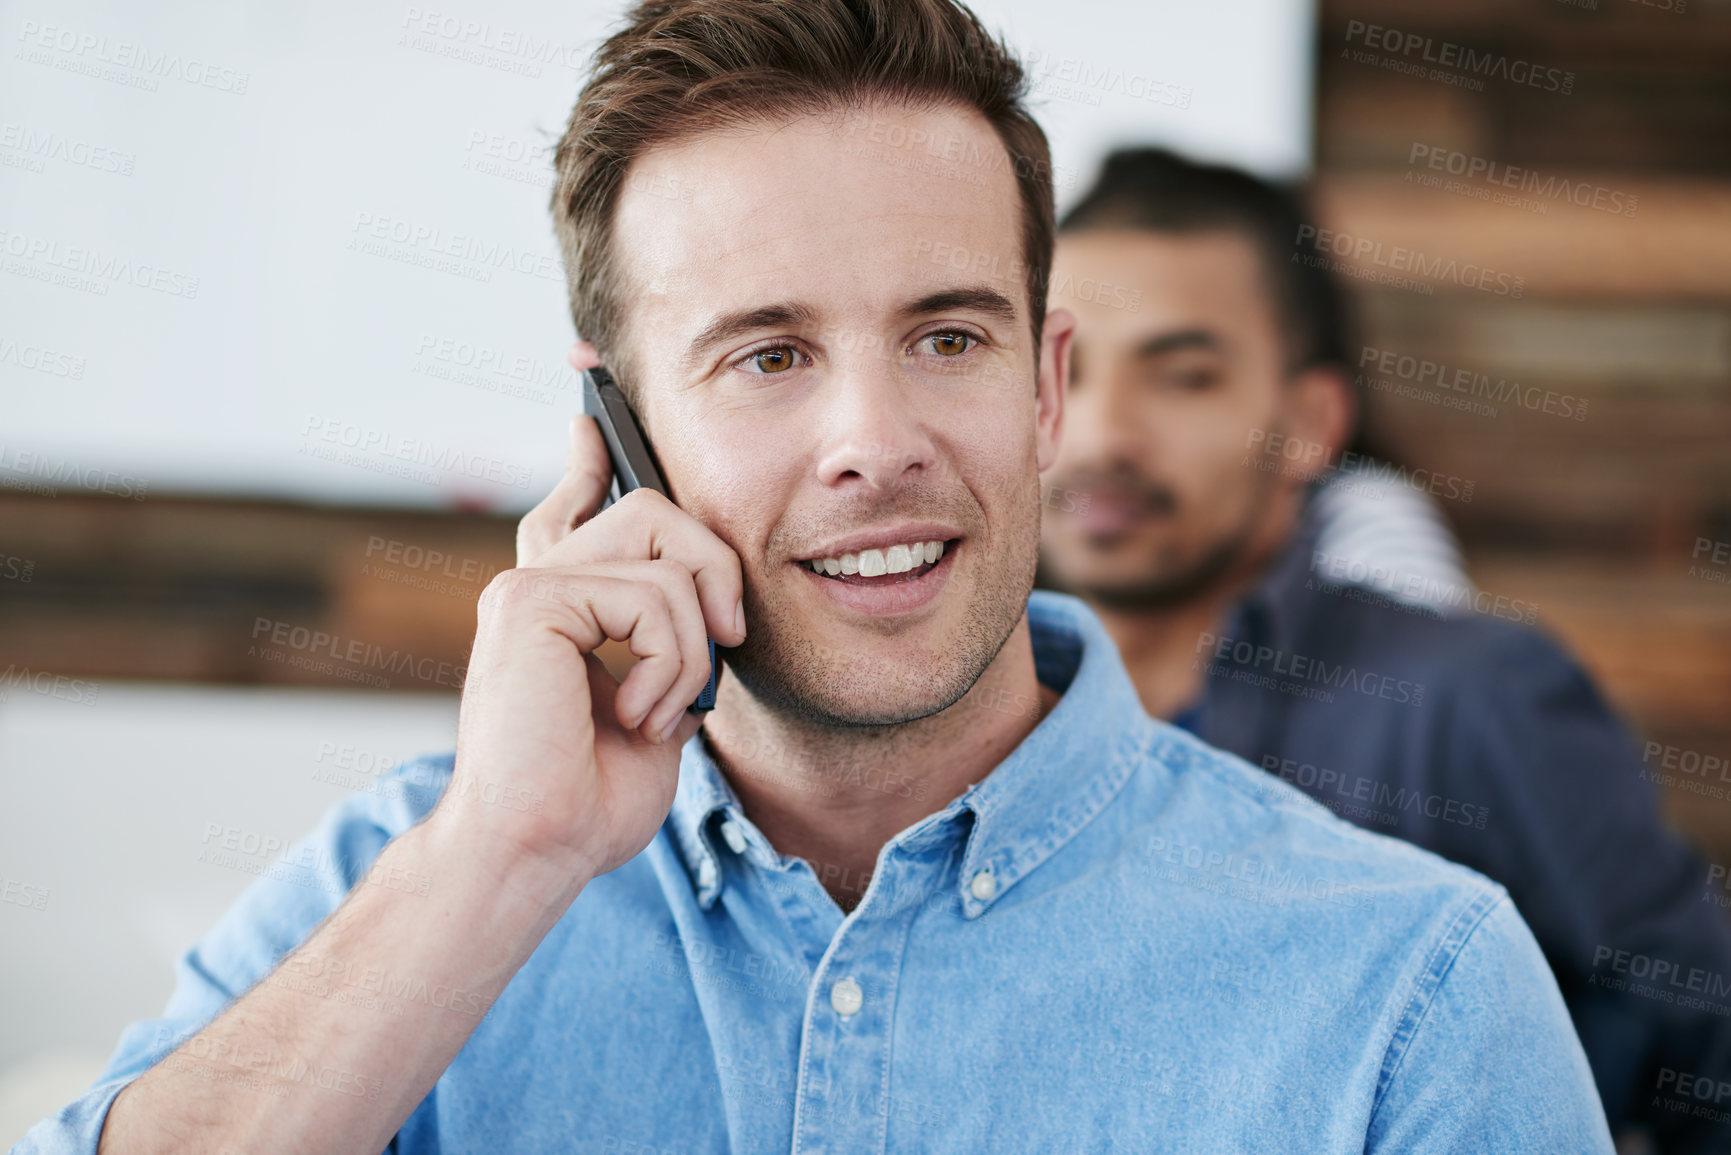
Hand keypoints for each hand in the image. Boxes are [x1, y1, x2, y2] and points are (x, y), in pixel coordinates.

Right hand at [444, 363, 745, 888]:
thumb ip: (666, 645)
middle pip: (650, 507)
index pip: (576, 505)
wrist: (536, 851)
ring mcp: (526, 589)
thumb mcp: (653, 707)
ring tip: (662, 708)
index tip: (590, 407)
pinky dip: (669, 661)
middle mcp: (535, 585)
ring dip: (691, 639)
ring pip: (660, 544)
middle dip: (712, 563)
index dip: (590, 454)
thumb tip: (702, 606)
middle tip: (727, 638)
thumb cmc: (588, 800)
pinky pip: (649, 593)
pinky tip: (636, 715)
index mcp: (556, 607)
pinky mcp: (528, 604)